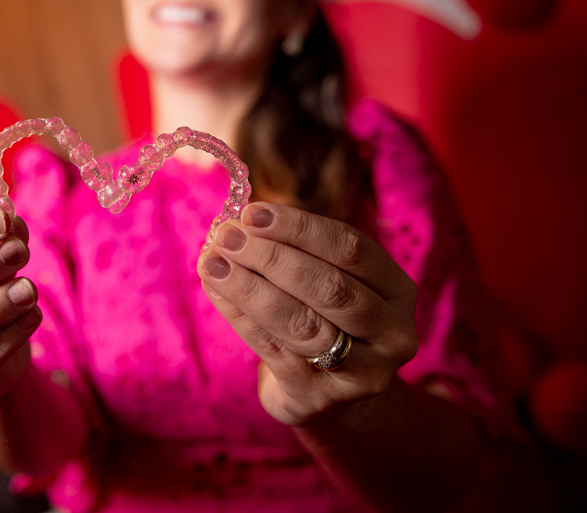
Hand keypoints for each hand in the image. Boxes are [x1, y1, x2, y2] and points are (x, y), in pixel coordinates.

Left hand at [197, 202, 417, 425]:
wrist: (328, 394)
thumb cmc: (323, 320)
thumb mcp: (325, 282)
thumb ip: (294, 251)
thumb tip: (238, 223)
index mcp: (397, 290)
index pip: (351, 249)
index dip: (299, 228)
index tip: (253, 213)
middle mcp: (391, 333)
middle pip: (329, 286)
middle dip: (271, 257)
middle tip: (227, 236)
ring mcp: (361, 372)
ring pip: (300, 322)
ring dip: (249, 286)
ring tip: (213, 261)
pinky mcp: (319, 397)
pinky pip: (273, 349)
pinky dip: (239, 315)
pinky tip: (216, 290)